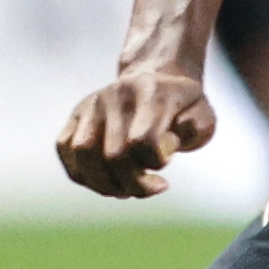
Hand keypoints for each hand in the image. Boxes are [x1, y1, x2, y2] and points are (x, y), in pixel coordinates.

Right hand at [55, 65, 220, 198]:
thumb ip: (197, 128)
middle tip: (150, 187)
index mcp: (150, 92)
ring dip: (105, 184)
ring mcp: (91, 104)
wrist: (155, 80)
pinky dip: (83, 174)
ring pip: (84, 155)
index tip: (165, 166)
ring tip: (125, 189)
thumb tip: (170, 141)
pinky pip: (65, 150)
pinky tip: (106, 180)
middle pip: (113, 155)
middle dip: (133, 184)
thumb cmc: (181, 107)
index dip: (154, 164)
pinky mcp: (75, 115)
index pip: (142, 141)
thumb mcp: (203, 114)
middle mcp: (115, 94)